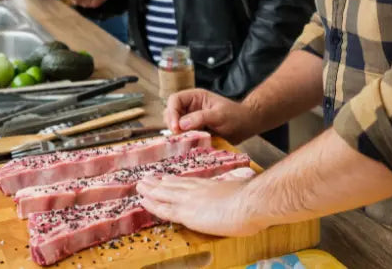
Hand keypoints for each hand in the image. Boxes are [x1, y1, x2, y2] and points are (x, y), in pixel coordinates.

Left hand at [137, 175, 265, 236]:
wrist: (249, 202)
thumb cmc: (251, 199)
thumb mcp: (242, 188)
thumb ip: (236, 189)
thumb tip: (241, 189)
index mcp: (210, 186)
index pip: (188, 183)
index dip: (174, 181)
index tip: (165, 178)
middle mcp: (197, 190)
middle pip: (173, 186)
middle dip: (158, 183)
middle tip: (146, 179)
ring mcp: (190, 201)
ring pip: (164, 194)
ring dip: (151, 190)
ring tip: (140, 186)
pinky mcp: (186, 213)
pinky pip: (164, 209)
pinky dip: (152, 204)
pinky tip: (143, 201)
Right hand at [164, 89, 258, 143]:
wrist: (246, 126)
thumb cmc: (235, 116)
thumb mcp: (219, 115)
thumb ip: (201, 117)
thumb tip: (181, 125)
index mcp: (195, 97)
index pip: (174, 100)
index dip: (172, 113)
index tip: (177, 128)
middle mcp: (190, 108)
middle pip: (170, 113)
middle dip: (172, 125)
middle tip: (180, 138)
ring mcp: (190, 120)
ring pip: (174, 126)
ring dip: (177, 135)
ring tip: (186, 142)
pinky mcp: (193, 132)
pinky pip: (182, 136)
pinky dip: (182, 142)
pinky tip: (188, 147)